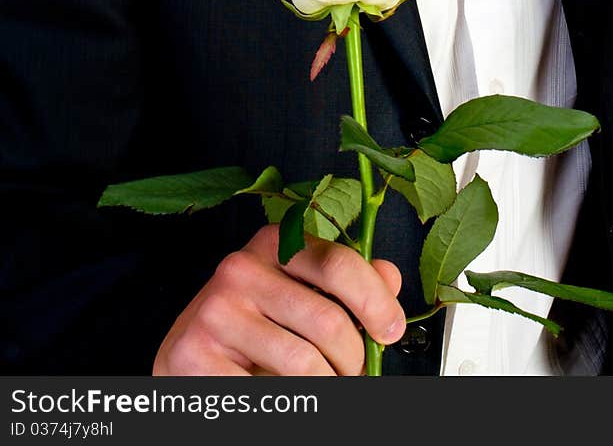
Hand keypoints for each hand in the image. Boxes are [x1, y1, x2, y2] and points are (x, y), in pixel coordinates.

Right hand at [152, 223, 405, 374]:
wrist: (186, 354)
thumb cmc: (252, 321)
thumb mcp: (299, 289)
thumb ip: (345, 282)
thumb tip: (389, 277)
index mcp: (274, 243)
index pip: (339, 265)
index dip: (375, 302)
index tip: (390, 331)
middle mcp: (242, 268)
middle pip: (329, 321)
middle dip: (354, 360)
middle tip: (354, 373)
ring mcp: (217, 310)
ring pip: (305, 364)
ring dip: (329, 387)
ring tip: (326, 387)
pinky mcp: (197, 354)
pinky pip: (269, 392)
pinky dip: (292, 403)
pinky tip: (287, 396)